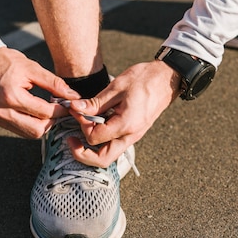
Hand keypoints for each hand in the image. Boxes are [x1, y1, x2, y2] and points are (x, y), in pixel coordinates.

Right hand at [0, 47, 80, 137]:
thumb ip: (54, 84)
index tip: (68, 104)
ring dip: (41, 125)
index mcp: (11, 96)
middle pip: (37, 130)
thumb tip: (73, 96)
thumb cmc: (4, 61)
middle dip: (52, 122)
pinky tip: (35, 111)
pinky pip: (18, 129)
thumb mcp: (32, 68)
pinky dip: (30, 124)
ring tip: (47, 110)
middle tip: (58, 110)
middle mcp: (2, 111)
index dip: (61, 110)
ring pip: (28, 133)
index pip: (45, 113)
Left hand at [66, 60, 180, 166]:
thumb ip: (95, 102)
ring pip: (109, 155)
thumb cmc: (144, 79)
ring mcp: (133, 136)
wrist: (166, 79)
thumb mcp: (116, 87)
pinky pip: (114, 145)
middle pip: (103, 159)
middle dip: (82, 154)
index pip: (95, 137)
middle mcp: (131, 135)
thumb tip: (75, 108)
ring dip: (91, 149)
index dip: (81, 125)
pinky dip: (101, 141)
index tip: (77, 110)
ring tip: (80, 133)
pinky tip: (94, 126)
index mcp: (126, 124)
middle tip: (70, 140)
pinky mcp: (133, 132)